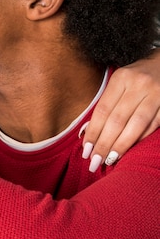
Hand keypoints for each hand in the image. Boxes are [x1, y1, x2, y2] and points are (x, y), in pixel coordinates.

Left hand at [82, 49, 159, 170]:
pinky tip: (129, 151)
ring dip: (122, 146)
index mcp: (122, 78)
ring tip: (109, 160)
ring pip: (136, 126)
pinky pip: (153, 126)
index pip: (103, 109)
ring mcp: (156, 95)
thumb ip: (108, 103)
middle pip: (117, 120)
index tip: (85, 149)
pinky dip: (140, 140)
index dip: (94, 131)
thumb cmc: (137, 77)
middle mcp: (139, 85)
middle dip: (105, 143)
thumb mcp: (120, 82)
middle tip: (94, 161)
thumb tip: (89, 132)